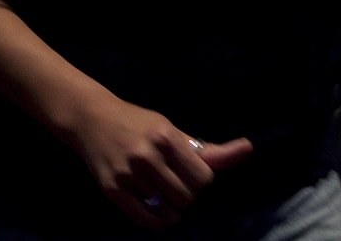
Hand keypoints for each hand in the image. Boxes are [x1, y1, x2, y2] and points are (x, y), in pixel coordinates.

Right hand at [66, 95, 252, 227]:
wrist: (92, 120)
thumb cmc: (140, 123)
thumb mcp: (173, 129)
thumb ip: (207, 149)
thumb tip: (247, 148)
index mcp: (166, 137)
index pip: (203, 178)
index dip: (202, 179)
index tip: (192, 172)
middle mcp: (147, 156)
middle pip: (187, 196)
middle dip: (188, 193)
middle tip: (177, 182)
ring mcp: (128, 175)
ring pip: (168, 209)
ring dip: (171, 205)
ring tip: (164, 191)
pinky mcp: (113, 191)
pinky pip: (146, 219)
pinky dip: (159, 220)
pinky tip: (159, 210)